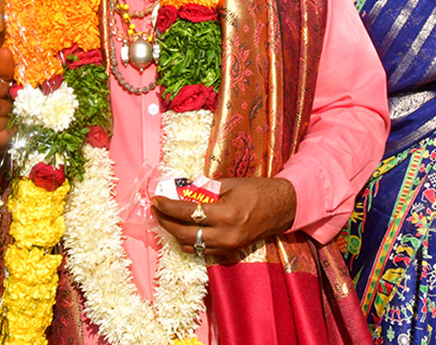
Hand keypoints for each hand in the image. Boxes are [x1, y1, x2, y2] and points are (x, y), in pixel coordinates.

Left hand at [151, 176, 296, 260]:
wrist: (280, 208)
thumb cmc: (256, 190)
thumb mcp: (229, 184)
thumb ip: (204, 190)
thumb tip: (180, 190)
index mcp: (226, 214)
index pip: (187, 213)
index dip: (168, 207)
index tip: (155, 199)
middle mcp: (225, 235)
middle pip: (184, 233)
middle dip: (165, 221)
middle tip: (156, 209)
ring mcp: (227, 247)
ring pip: (191, 246)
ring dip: (174, 233)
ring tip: (166, 218)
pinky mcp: (229, 252)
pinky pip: (202, 251)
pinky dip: (189, 241)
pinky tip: (183, 228)